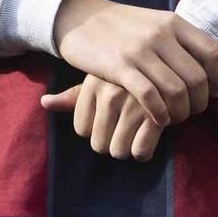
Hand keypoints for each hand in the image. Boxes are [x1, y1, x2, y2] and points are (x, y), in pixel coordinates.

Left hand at [41, 74, 166, 160]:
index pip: (81, 129)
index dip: (97, 130)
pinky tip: (152, 135)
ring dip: (129, 148)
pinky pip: (140, 152)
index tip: (112, 119)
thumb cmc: (130, 77)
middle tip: (127, 129)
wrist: (172, 64)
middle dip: (113, 142)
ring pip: (119, 151)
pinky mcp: (156, 115)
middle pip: (99, 145)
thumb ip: (74, 95)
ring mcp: (133, 103)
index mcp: (94, 83)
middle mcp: (111, 92)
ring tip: (139, 131)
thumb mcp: (101, 79)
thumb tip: (44, 102)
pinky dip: (145, 151)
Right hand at [52, 0, 217, 127]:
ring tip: (174, 117)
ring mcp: (140, 50)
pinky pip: (149, 96)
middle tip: (191, 111)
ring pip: (176, 91)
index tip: (214, 91)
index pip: (214, 53)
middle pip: (197, 78)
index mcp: (174, 22)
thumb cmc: (123, 26)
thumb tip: (211, 71)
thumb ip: (182, 41)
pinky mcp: (119, 66)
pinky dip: (159, 113)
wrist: (81, 17)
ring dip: (180, 112)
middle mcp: (161, 34)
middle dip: (199, 103)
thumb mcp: (156, 23)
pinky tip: (158, 119)